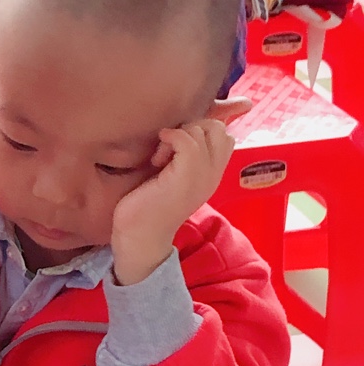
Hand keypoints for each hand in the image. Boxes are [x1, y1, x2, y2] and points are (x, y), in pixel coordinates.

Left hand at [110, 98, 251, 285]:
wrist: (139, 238)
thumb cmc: (147, 207)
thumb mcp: (172, 177)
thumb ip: (181, 157)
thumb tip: (176, 130)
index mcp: (212, 175)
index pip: (226, 137)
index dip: (200, 130)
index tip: (175, 149)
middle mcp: (213, 175)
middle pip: (219, 129)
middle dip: (192, 128)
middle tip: (169, 150)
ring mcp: (202, 176)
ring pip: (205, 131)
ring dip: (178, 135)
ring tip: (161, 158)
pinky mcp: (186, 177)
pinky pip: (188, 140)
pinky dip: (170, 138)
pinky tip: (156, 158)